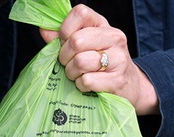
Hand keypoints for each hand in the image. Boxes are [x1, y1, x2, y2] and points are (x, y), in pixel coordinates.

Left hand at [40, 5, 158, 114]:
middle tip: (69, 64)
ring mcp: (118, 59)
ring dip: (72, 73)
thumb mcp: (86, 46)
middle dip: (65, 57)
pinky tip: (88, 85)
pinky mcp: (117, 80)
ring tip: (78, 75)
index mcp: (103, 25)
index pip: (80, 13)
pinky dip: (81, 86)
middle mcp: (114, 38)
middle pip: (76, 41)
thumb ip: (63, 38)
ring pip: (80, 62)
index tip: (65, 43)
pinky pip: (87, 80)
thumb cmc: (102, 64)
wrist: (129, 86)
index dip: (65, 30)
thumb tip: (44, 30)